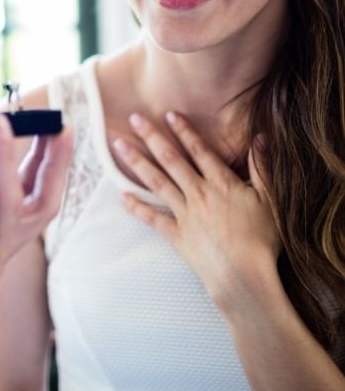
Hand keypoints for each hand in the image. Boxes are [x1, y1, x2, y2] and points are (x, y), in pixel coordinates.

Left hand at [114, 111, 279, 309]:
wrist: (243, 276)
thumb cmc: (262, 240)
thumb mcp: (271, 201)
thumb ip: (263, 168)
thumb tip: (262, 137)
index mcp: (222, 185)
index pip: (200, 151)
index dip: (185, 131)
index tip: (169, 114)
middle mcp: (199, 194)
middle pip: (171, 160)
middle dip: (152, 137)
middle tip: (134, 118)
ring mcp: (184, 214)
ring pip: (157, 182)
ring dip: (137, 162)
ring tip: (119, 145)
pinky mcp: (176, 235)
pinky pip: (152, 218)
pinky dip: (136, 207)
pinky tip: (121, 196)